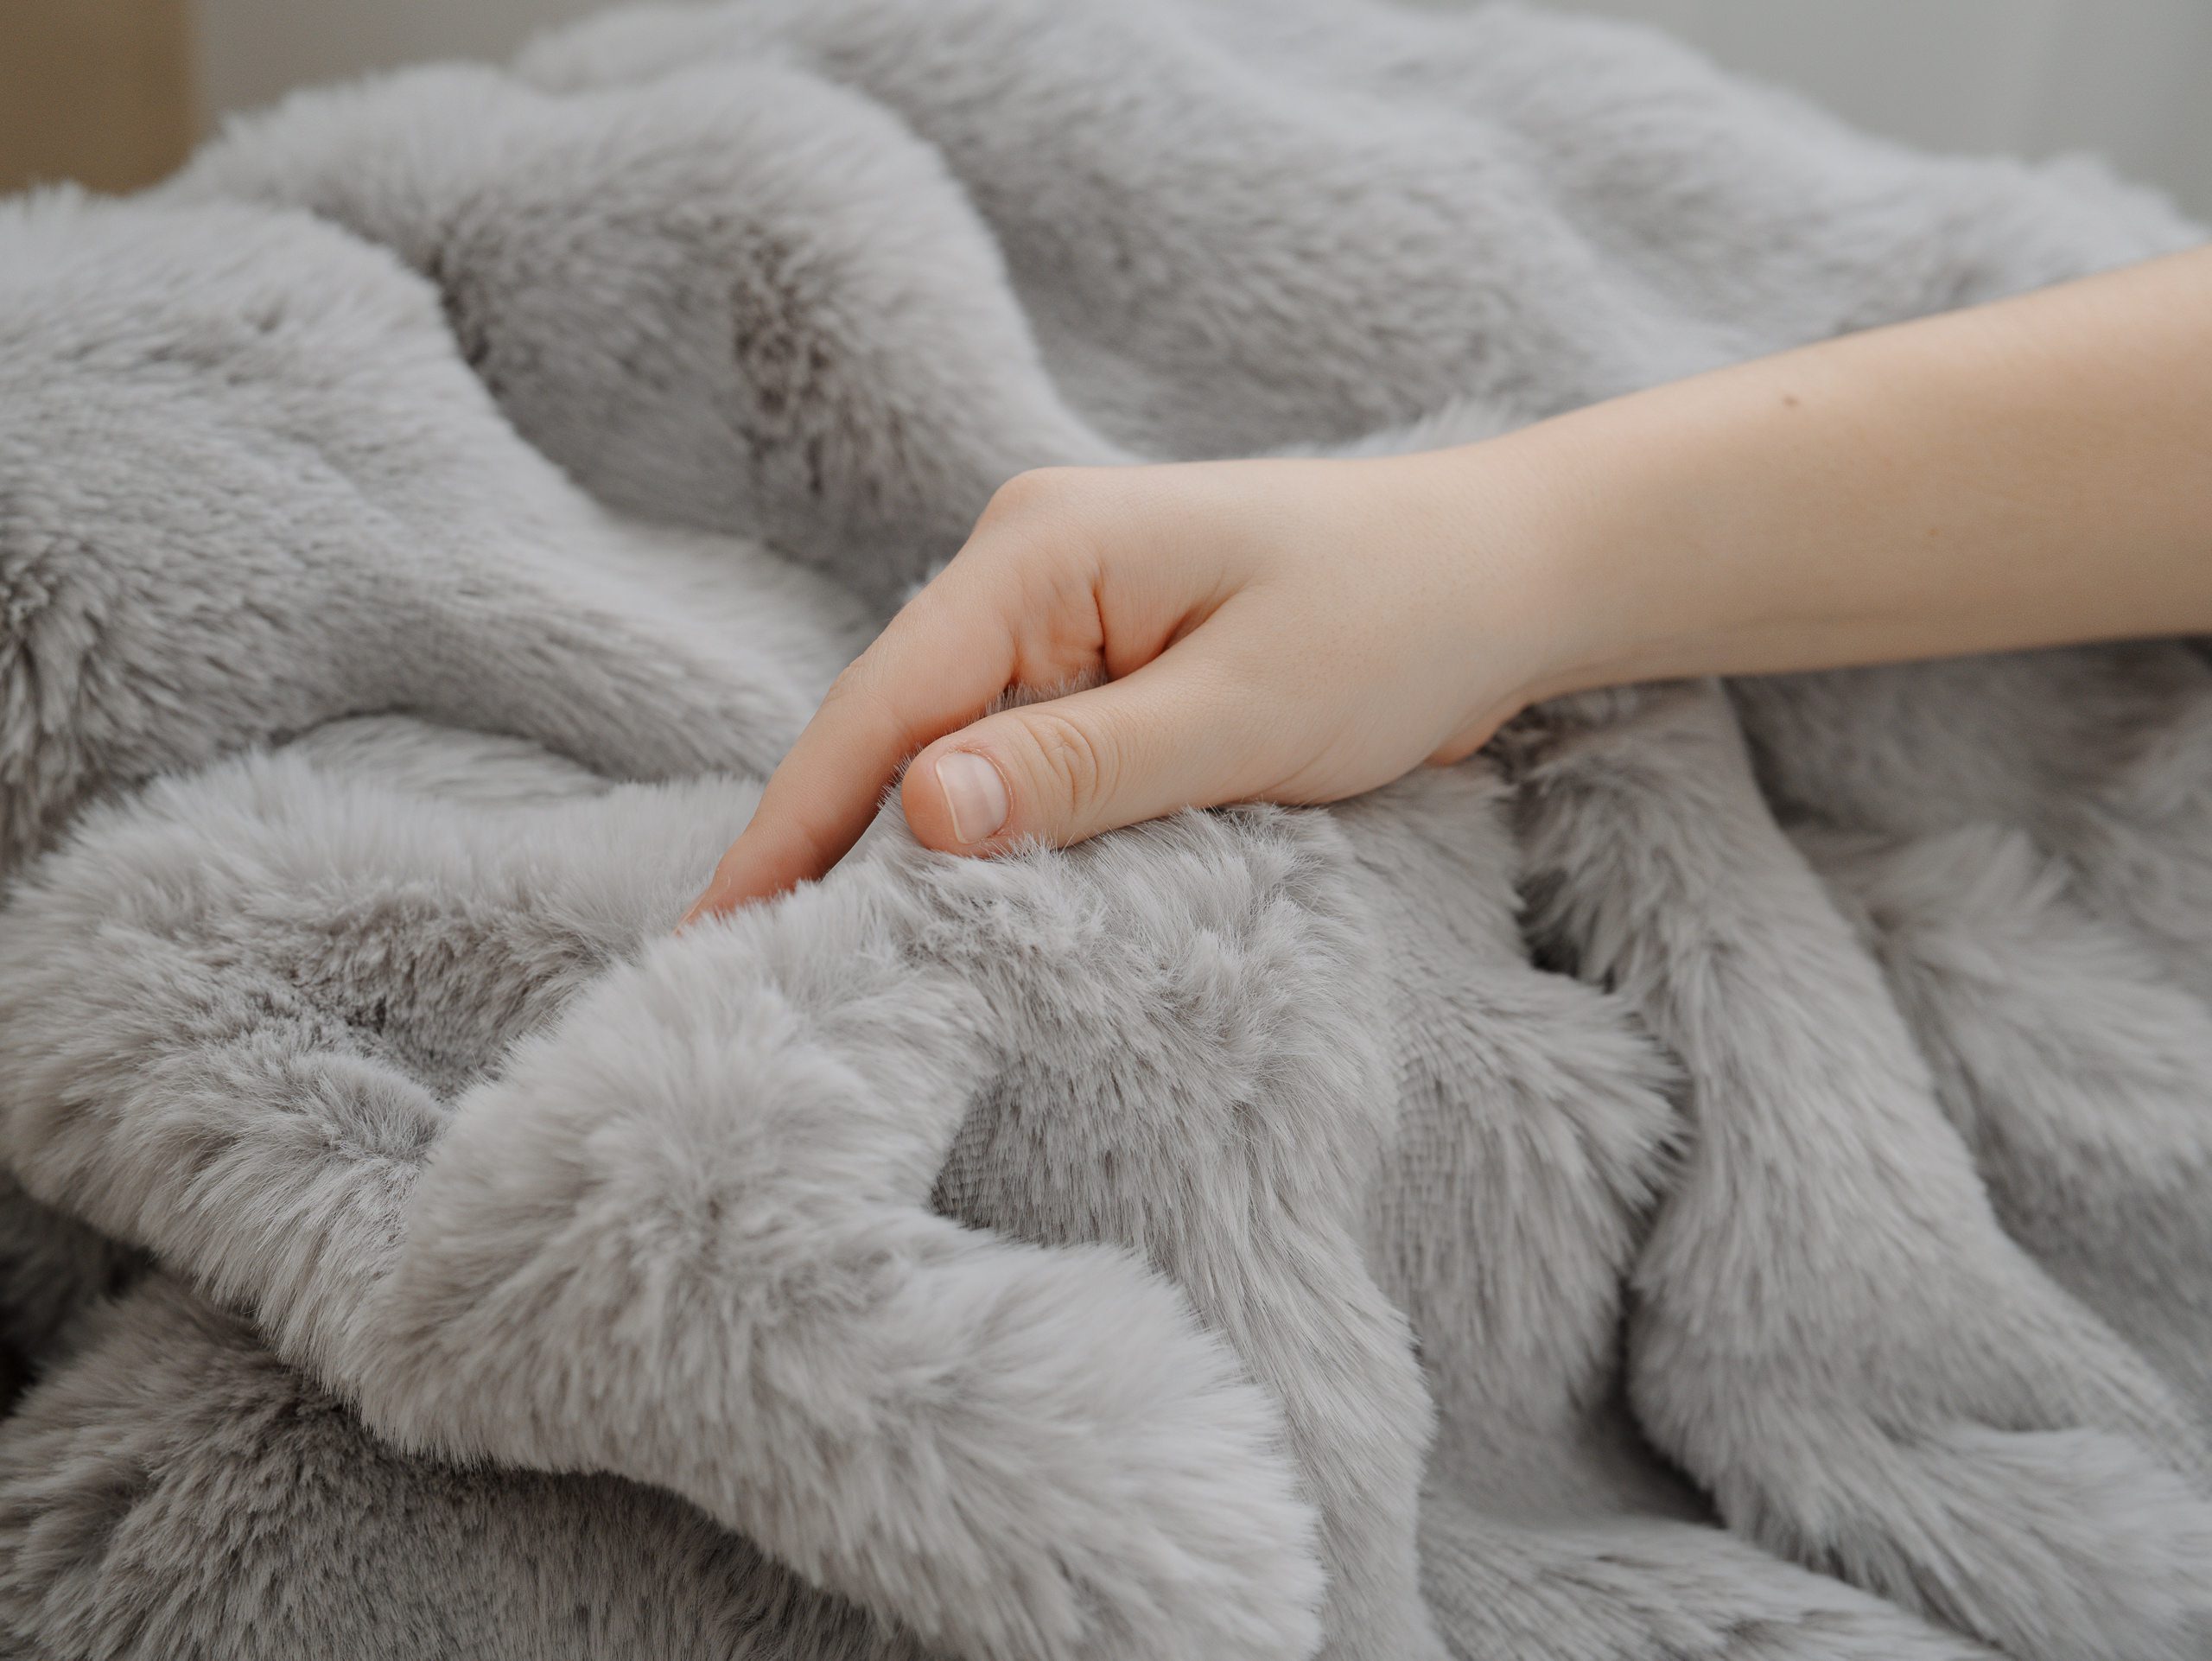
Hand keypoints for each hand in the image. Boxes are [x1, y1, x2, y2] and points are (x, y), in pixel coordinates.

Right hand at [683, 454, 1573, 919]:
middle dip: (832, 851)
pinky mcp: (1106, 660)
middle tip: (762, 991)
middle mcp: (1027, 565)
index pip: (880, 705)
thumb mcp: (1242, 710)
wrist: (1506, 572)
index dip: (792, 826)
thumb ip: (1080, 767)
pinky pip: (1019, 756)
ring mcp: (1064, 612)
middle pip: (895, 729)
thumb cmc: (1396, 621)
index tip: (715, 938)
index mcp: (1038, 549)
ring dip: (916, 853)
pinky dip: (995, 835)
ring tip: (837, 974)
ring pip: (953, 751)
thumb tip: (915, 817)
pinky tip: (958, 911)